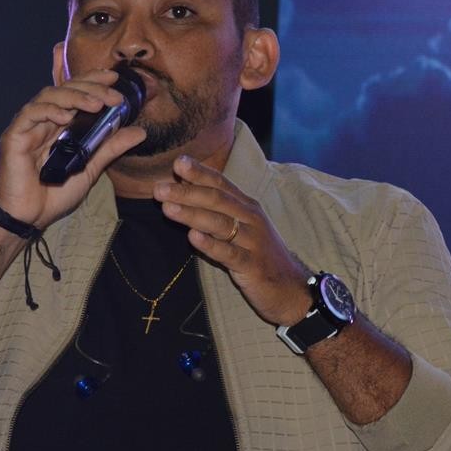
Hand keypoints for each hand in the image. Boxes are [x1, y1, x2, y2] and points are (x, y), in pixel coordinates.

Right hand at [0, 68, 145, 228]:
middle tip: (113, 96)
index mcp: (60, 125)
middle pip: (65, 90)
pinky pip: (30, 114)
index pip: (76, 93)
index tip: (114, 79)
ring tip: (96, 104)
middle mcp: (45, 120)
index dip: (93, 81)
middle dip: (91, 88)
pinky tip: (65, 116)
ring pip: (49, 96)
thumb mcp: (91, 168)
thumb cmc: (54, 194)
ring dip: (74, 96)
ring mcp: (29, 126)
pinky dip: (48, 110)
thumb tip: (140, 131)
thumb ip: (111, 148)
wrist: (30, 217)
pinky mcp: (15, 136)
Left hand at [154, 155, 312, 325]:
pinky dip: (210, 244)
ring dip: (192, 214)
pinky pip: (229, 253)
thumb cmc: (259, 255)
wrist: (291, 289)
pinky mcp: (252, 266)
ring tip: (167, 208)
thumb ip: (216, 209)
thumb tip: (185, 187)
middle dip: (187, 192)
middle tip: (159, 189)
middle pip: (217, 200)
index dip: (200, 172)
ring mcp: (253, 242)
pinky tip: (193, 237)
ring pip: (220, 223)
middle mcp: (251, 219)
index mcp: (247, 207)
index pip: (221, 184)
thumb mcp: (241, 227)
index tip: (178, 162)